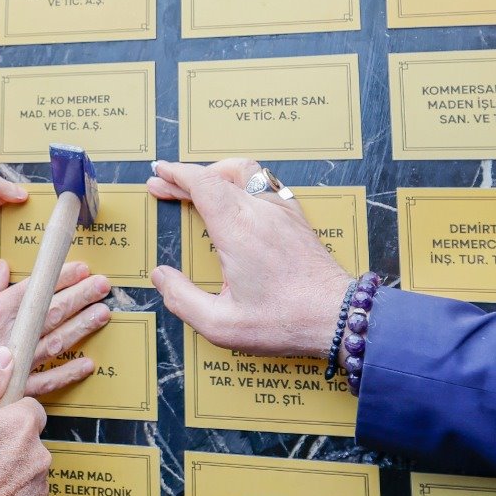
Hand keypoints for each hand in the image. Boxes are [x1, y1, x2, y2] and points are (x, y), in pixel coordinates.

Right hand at [0, 258, 107, 416]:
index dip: (61, 277)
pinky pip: (44, 382)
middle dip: (80, 297)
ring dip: (81, 328)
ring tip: (102, 314)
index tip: (82, 267)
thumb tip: (3, 270)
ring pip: (54, 343)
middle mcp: (7, 336)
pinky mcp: (8, 390)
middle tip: (103, 285)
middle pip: (51, 312)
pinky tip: (86, 365)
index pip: (35, 289)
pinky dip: (66, 374)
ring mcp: (10, 364)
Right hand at [145, 157, 350, 356]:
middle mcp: (260, 211)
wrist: (336, 317)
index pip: (202, 183)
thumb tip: (161, 276)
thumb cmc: (283, 321)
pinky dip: (243, 183)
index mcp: (237, 230)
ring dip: (218, 173)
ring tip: (200, 187)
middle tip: (166, 186)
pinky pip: (266, 184)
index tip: (159, 175)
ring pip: (246, 171)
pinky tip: (237, 200)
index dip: (176, 174)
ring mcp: (282, 211)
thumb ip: (182, 299)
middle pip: (219, 174)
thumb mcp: (220, 323)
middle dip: (188, 176)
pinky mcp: (297, 219)